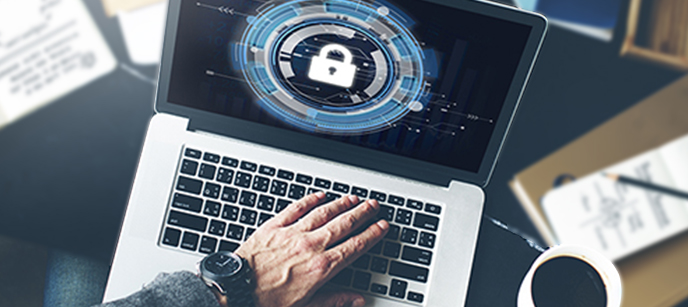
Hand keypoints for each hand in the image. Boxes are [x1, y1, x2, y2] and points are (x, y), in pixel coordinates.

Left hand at [235, 192, 388, 306]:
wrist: (235, 290)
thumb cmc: (266, 301)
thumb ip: (334, 301)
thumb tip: (356, 300)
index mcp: (321, 268)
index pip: (355, 247)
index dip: (371, 235)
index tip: (381, 226)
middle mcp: (309, 247)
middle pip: (343, 224)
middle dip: (362, 213)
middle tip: (373, 205)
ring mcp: (292, 234)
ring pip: (323, 213)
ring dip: (341, 204)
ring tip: (353, 198)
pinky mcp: (274, 227)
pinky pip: (296, 208)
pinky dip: (310, 200)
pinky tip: (320, 196)